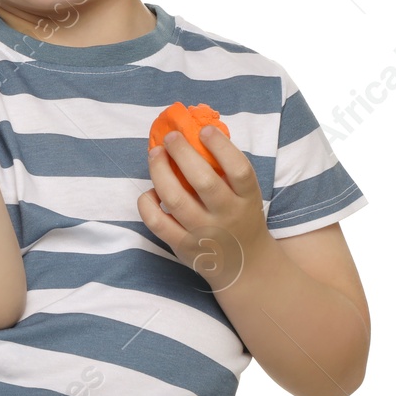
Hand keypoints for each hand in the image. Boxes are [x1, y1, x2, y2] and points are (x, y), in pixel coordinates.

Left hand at [138, 126, 267, 291]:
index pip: (239, 170)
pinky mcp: (183, 247)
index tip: (204, 130)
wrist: (244, 265)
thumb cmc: (240, 216)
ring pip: (176, 199)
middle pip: (203, 182)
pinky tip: (150, 191)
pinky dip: (148, 204)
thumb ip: (226, 169)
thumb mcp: (245, 195)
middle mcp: (227, 216)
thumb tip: (195, 132)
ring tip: (155, 154)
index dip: (221, 147)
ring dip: (160, 171)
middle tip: (171, 137)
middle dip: (182, 153)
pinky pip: (157, 223)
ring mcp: (204, 234)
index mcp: (247, 199)